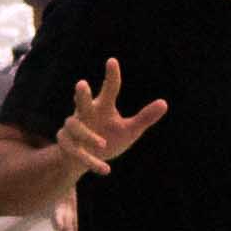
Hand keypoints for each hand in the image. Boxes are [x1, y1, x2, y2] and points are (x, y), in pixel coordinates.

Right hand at [55, 54, 168, 174]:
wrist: (87, 159)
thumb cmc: (109, 138)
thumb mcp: (130, 130)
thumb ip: (145, 118)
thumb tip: (164, 102)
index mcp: (102, 107)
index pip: (109, 89)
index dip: (111, 76)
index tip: (112, 61)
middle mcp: (86, 114)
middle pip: (82, 101)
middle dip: (82, 94)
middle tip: (82, 84)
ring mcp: (73, 129)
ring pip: (74, 127)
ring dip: (88, 135)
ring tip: (103, 144)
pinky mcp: (66, 145)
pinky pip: (73, 151)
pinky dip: (89, 160)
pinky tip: (105, 169)